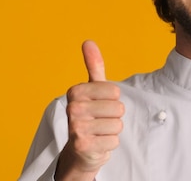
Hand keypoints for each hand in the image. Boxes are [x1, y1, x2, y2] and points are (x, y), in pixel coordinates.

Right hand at [56, 40, 124, 180]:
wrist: (80, 148)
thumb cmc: (90, 114)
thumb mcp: (92, 88)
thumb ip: (93, 65)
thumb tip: (88, 41)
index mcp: (75, 91)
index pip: (115, 91)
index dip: (112, 99)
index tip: (99, 104)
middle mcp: (73, 108)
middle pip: (118, 108)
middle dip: (114, 116)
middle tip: (99, 120)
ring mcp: (77, 128)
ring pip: (118, 125)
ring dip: (112, 130)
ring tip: (99, 131)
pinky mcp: (84, 146)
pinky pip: (114, 141)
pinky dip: (109, 144)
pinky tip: (98, 143)